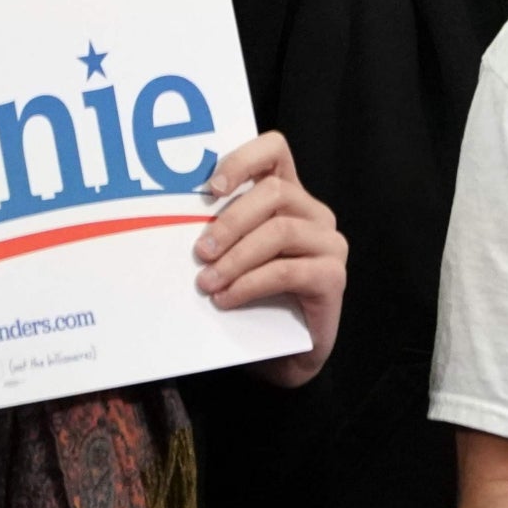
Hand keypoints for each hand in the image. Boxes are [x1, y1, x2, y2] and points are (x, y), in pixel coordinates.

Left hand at [196, 132, 345, 389]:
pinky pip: (287, 271)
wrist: (283, 356)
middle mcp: (314, 214)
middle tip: (199, 252)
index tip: (210, 188)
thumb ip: (219, 235)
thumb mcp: (231, 258)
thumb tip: (173, 222)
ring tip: (206, 283)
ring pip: (280, 231)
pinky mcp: (333, 277)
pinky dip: (249, 285)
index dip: (242, 159)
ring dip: (235, 257)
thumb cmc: (252, 301)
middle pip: (274, 192)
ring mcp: (329, 244)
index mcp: (289, 197)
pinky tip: (226, 300)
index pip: (274, 151)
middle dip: (229, 221)